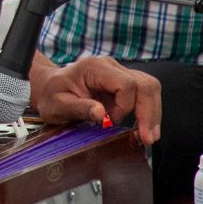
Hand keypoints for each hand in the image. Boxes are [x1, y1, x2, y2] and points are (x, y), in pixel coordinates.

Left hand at [29, 56, 160, 144]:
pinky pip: (143, 93)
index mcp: (94, 68)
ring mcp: (118, 73)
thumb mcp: (58, 105)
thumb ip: (79, 108)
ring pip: (149, 87)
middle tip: (148, 137)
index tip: (111, 122)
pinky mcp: (122, 83)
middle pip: (144, 84)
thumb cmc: (52, 95)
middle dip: (149, 112)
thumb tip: (101, 114)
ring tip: (148, 135)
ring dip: (152, 112)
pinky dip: (147, 111)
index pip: (125, 84)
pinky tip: (143, 127)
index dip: (124, 106)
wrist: (49, 88)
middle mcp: (110, 66)